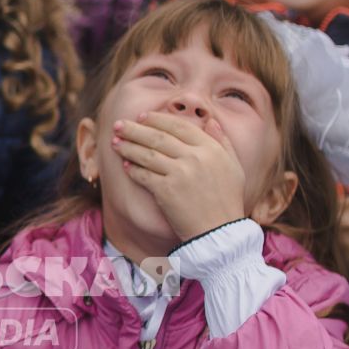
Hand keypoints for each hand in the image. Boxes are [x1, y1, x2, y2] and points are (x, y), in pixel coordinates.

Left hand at [111, 112, 247, 242]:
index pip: (179, 126)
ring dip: (128, 146)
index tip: (142, 117)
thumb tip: (210, 121)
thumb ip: (222, 141)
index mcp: (211, 148)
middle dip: (135, 129)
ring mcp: (180, 173)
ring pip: (147, 154)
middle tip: (119, 125)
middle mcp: (195, 157)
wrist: (219, 232)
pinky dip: (133, 169)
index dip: (157, 119)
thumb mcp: (234, 166)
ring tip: (115, 142)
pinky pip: (144, 175)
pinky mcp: (166, 191)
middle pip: (158, 137)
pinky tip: (125, 165)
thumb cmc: (227, 200)